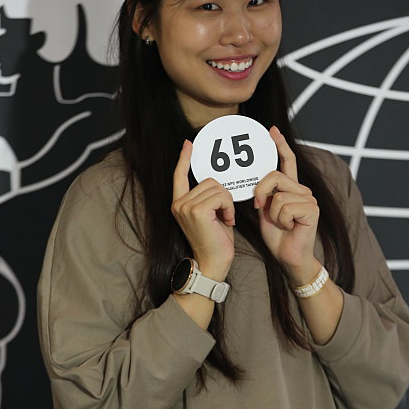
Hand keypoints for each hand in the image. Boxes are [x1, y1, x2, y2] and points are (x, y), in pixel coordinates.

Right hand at [172, 140, 234, 280]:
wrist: (213, 263)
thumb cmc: (215, 242)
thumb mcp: (210, 215)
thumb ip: (208, 199)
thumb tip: (215, 182)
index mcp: (180, 204)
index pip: (179, 176)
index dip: (184, 159)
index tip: (188, 144)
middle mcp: (179, 204)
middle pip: (209, 180)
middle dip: (223, 195)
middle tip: (224, 215)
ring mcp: (186, 207)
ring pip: (217, 188)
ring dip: (227, 203)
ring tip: (225, 220)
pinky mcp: (197, 211)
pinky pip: (221, 196)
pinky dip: (229, 207)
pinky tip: (227, 221)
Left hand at [253, 127, 319, 281]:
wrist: (289, 257)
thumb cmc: (277, 235)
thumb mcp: (265, 210)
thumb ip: (263, 193)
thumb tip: (255, 180)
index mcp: (292, 188)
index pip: (287, 161)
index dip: (280, 145)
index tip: (271, 130)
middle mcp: (303, 190)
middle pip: (274, 176)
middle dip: (260, 192)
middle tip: (260, 207)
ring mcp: (310, 199)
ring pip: (277, 195)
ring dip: (272, 214)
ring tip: (282, 224)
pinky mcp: (312, 209)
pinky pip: (284, 206)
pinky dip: (281, 220)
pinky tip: (290, 227)